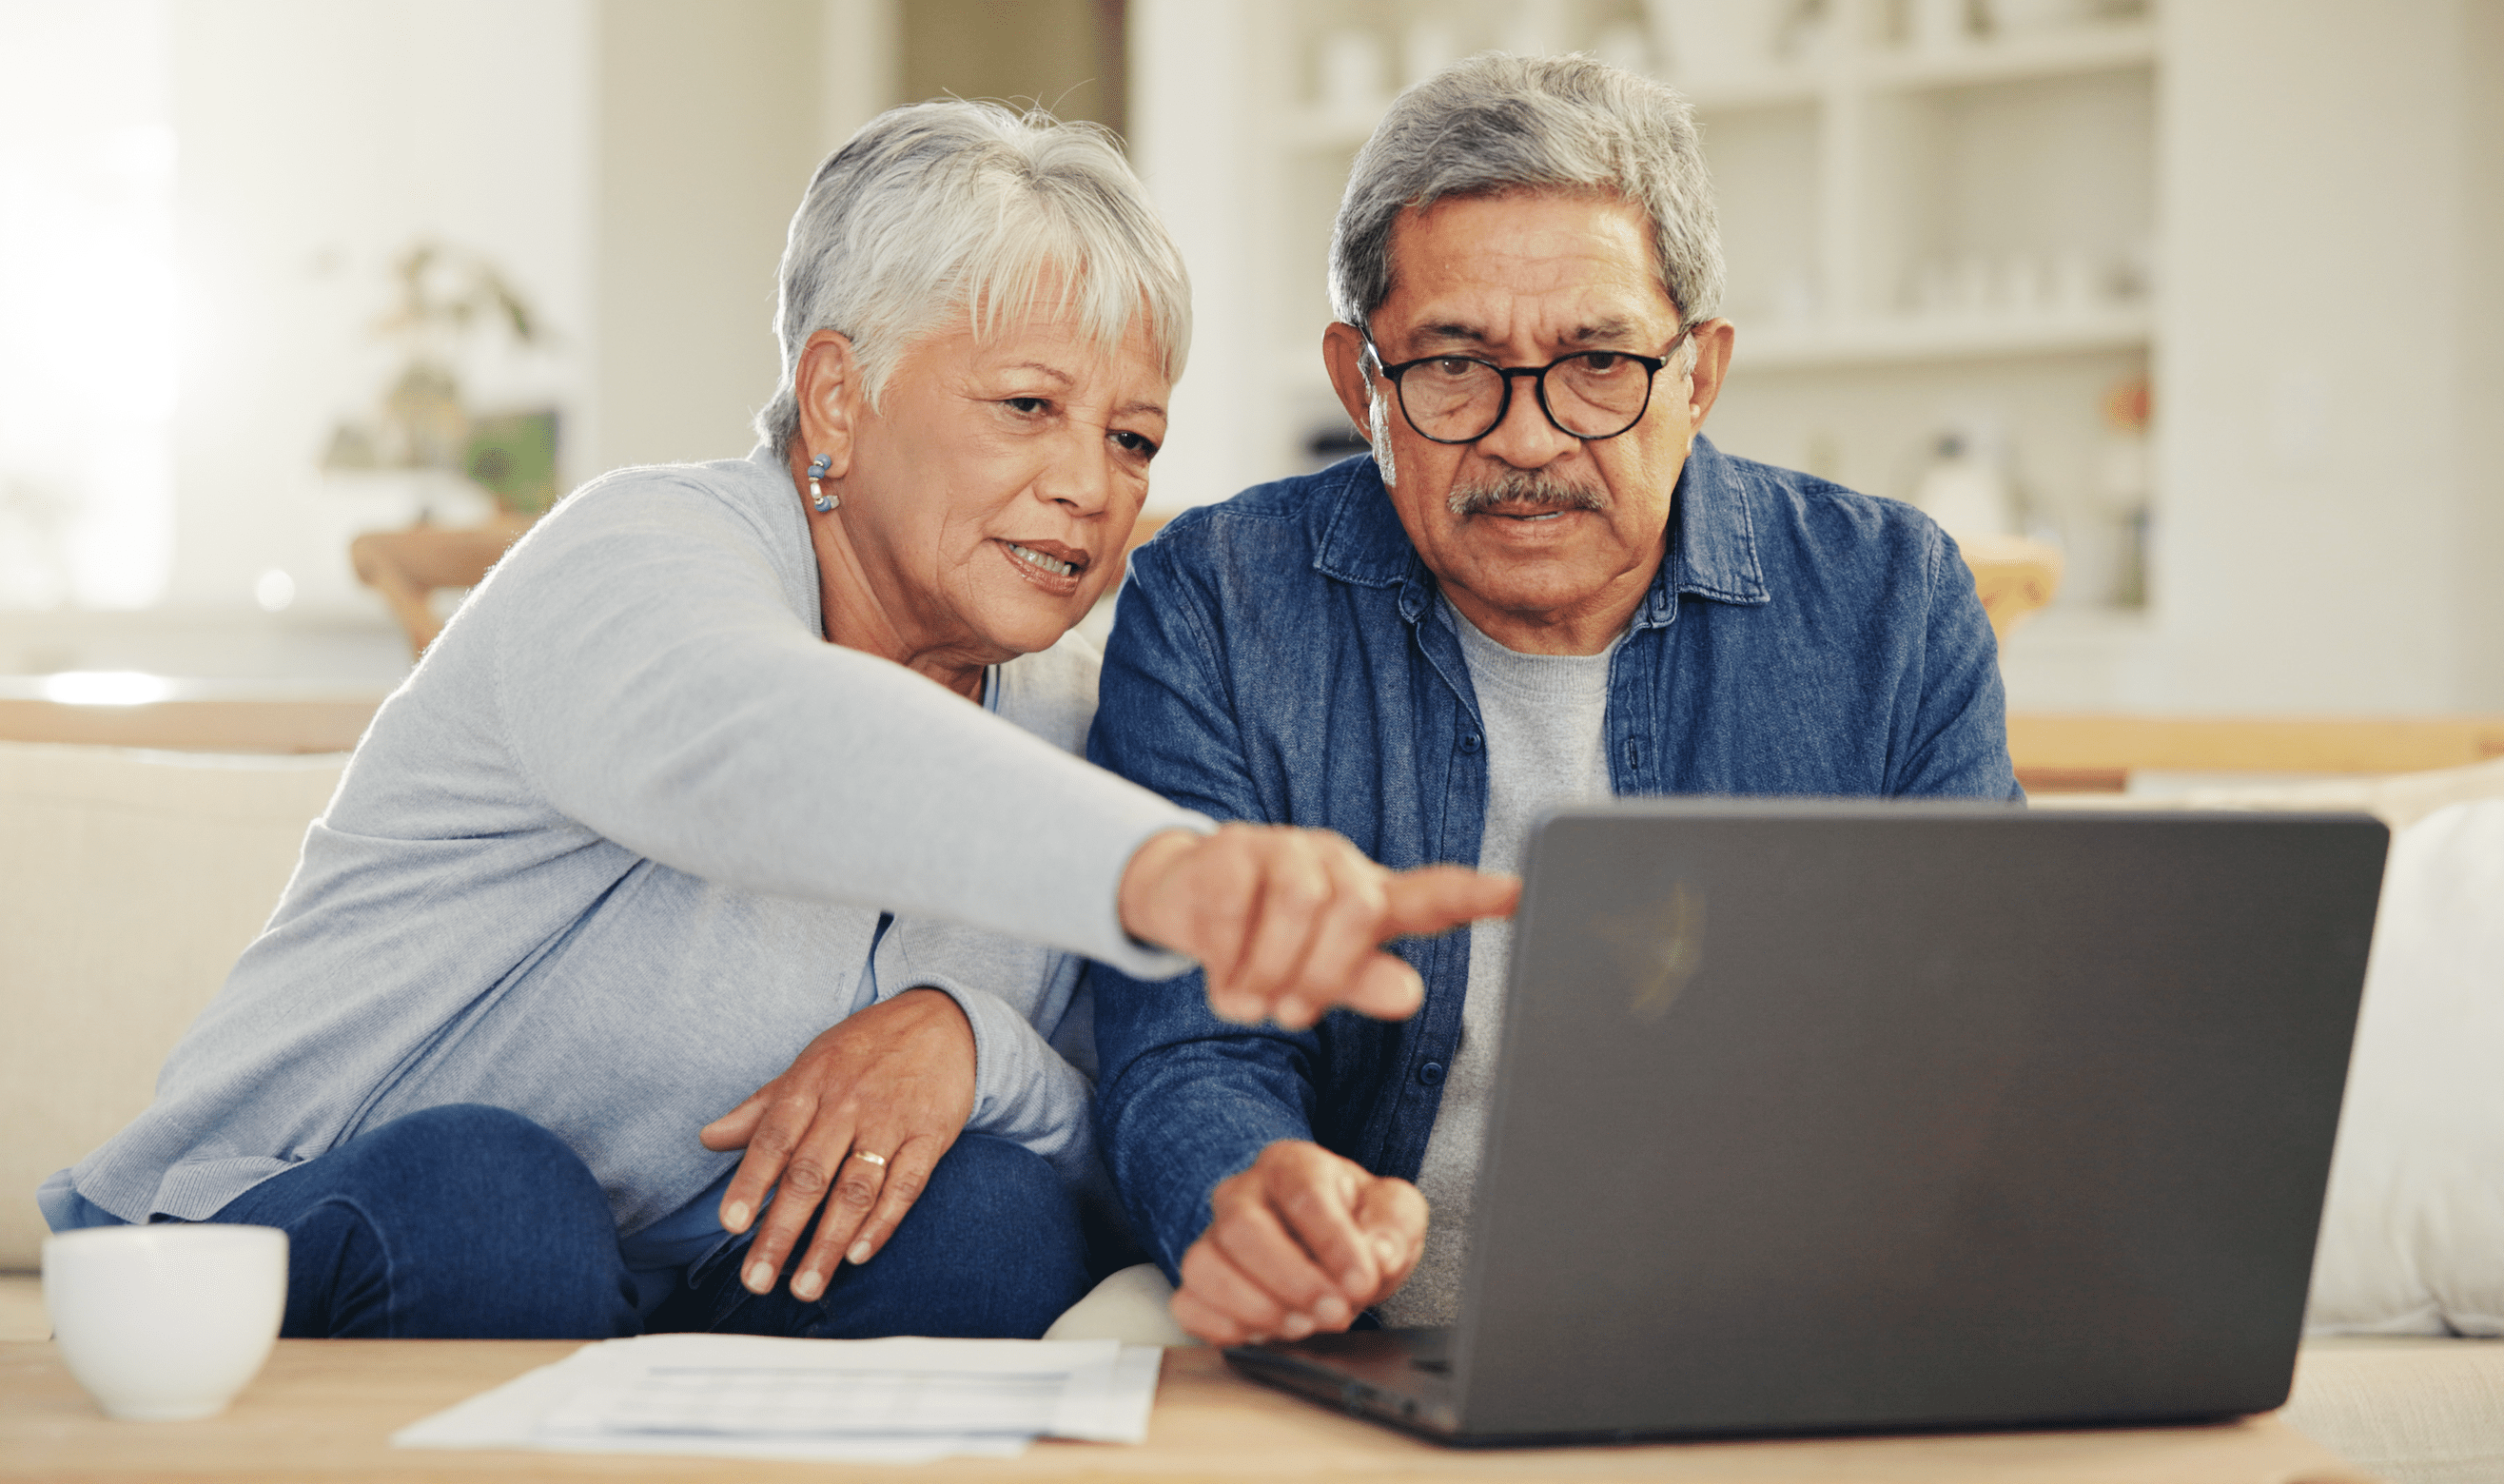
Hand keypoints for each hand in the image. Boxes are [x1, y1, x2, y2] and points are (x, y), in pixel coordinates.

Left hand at [699, 987, 974, 1300]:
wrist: (943, 1020)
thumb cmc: (865, 1048)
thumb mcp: (809, 1065)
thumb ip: (761, 1108)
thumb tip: (709, 1138)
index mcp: (811, 1085)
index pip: (773, 1139)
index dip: (750, 1183)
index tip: (730, 1225)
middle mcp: (849, 1105)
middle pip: (810, 1175)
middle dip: (781, 1232)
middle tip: (757, 1278)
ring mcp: (891, 1122)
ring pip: (855, 1190)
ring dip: (829, 1242)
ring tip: (805, 1286)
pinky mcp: (929, 1137)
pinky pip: (906, 1186)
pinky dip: (882, 1223)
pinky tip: (859, 1254)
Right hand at [1119, 824, 1518, 1028]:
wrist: (1182, 900)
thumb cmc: (1269, 941)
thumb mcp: (1318, 974)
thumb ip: (1362, 982)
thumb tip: (1409, 993)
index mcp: (1371, 897)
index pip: (1435, 892)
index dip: (1478, 894)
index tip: (1521, 893)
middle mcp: (1336, 864)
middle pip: (1358, 909)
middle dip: (1324, 974)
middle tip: (1291, 1013)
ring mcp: (1284, 849)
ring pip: (1301, 902)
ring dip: (1271, 969)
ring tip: (1250, 1001)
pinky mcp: (1232, 848)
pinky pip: (1240, 905)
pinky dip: (1230, 958)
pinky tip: (1223, 977)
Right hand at [1170, 1140, 1425, 1345]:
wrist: (1332, 1249)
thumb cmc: (1358, 1224)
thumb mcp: (1394, 1214)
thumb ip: (1393, 1226)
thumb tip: (1377, 1255)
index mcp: (1292, 1165)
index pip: (1303, 1193)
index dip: (1333, 1242)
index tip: (1362, 1282)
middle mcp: (1242, 1194)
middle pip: (1242, 1228)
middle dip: (1291, 1279)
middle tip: (1334, 1313)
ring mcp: (1214, 1238)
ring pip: (1205, 1266)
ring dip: (1255, 1306)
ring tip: (1302, 1327)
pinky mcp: (1200, 1283)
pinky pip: (1188, 1304)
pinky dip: (1223, 1328)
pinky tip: (1264, 1336)